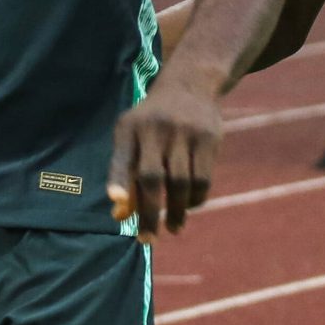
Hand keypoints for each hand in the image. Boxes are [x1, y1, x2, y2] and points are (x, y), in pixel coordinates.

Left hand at [106, 78, 223, 242]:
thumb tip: (120, 214)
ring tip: (173, 228)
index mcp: (130, 127)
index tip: (115, 201)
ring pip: (181, 183)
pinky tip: (189, 206)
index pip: (122, 156)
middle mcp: (156, 128)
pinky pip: (203, 179)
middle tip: (147, 239)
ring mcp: (185, 132)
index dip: (118, 179)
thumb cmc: (151, 123)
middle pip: (153, 178)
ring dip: (177, 212)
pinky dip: (196, 199)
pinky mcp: (209, 138)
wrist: (190, 85)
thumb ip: (124, 172)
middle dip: (150, 213)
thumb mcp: (132, 137)